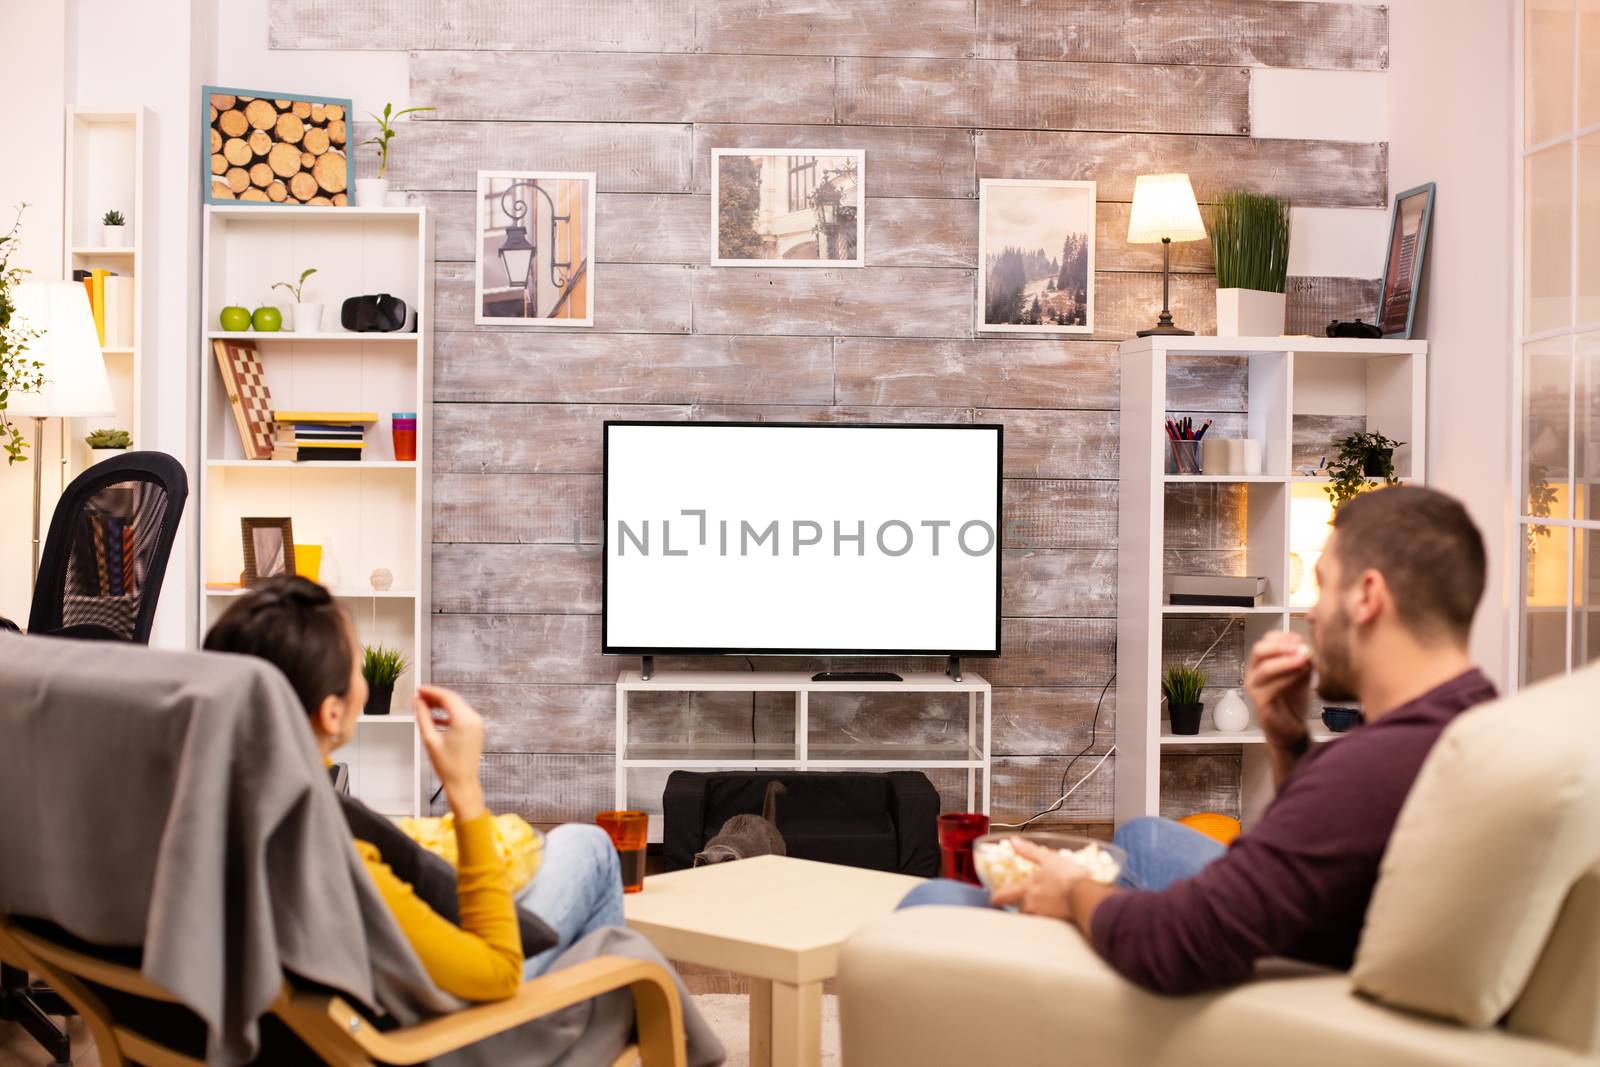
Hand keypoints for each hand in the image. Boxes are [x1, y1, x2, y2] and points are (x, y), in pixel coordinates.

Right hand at [414, 684, 485, 819]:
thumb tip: (417, 702)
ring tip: (424, 706)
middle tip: (419, 696)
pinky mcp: (476, 730)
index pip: (447, 697)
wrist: (462, 783)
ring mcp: (477, 724)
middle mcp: (474, 719)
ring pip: (457, 707)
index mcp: (464, 720)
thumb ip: (423, 717)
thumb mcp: (430, 739)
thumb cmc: (447, 766)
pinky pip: (461, 716)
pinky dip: (448, 715)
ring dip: (441, 705)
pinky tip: (435, 718)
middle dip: (435, 697)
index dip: (431, 691)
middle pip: (453, 700)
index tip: (418, 690)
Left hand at [988, 838, 1089, 920]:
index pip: (1002, 897)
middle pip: (1018, 908)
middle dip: (1020, 904)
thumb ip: (1029, 851)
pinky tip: (1057, 910)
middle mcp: (1031, 905)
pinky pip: (1046, 921)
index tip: (995, 897)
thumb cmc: (1068, 876)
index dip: (996, 897)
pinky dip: (1049, 917)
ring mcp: (1043, 916)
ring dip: (1036, 910)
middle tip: (1027, 898)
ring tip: (1046, 902)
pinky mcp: (1056, 924)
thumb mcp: (1048, 858)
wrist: (1086, 896)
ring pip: (1033, 915)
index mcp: (1027, 889)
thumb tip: (1013, 842)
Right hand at [1245, 631, 1311, 753]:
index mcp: (1261, 664)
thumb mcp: (1302, 676)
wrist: (1293, 729)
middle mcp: (1253, 674)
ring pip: (1265, 668)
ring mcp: (1254, 689)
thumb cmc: (1294, 702)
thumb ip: (1303, 662)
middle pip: (1259, 651)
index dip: (1281, 637)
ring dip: (1286, 661)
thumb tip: (1306, 649)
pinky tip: (1302, 675)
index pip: (1265, 642)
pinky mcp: (1260, 704)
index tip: (1299, 638)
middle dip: (1280, 646)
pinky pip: (1272, 687)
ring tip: (1303, 659)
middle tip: (1299, 646)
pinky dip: (1288, 678)